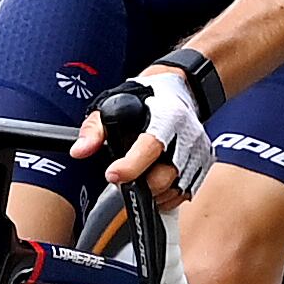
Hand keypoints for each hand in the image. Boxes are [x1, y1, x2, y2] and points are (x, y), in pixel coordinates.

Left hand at [89, 71, 216, 202]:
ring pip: (173, 190)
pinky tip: (154, 183)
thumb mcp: (113, 103)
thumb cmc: (146, 97)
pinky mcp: (203, 164)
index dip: (130, 166)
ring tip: (138, 178)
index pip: (150, 147)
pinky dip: (166, 196)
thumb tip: (80, 151)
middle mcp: (187, 136)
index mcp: (167, 118)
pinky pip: (184, 193)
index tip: (112, 174)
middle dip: (138, 184)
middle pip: (162, 177)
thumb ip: (94, 130)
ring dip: (152, 193)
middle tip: (122, 177)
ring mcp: (198, 152)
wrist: (180, 87)